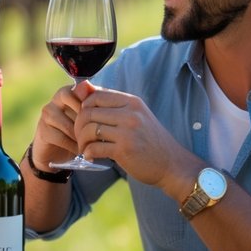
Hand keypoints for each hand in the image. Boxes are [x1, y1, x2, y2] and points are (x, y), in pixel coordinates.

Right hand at [29, 80, 95, 166]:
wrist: (55, 152)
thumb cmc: (76, 131)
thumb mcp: (86, 117)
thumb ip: (91, 103)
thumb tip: (89, 85)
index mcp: (67, 93)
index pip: (82, 90)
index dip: (92, 105)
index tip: (99, 118)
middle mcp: (55, 100)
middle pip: (74, 105)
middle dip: (85, 121)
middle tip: (93, 132)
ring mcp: (47, 115)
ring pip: (69, 125)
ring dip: (80, 136)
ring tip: (88, 143)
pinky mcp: (43, 131)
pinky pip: (62, 138)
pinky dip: (73, 146)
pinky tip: (79, 150)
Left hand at [75, 87, 192, 187]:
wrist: (172, 164)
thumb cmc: (149, 139)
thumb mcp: (134, 115)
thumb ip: (110, 103)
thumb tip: (81, 86)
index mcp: (131, 101)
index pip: (95, 95)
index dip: (83, 107)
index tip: (85, 120)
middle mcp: (130, 113)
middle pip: (88, 112)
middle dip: (78, 126)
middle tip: (80, 137)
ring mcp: (127, 131)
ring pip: (89, 129)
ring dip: (81, 141)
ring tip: (84, 148)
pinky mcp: (124, 150)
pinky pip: (94, 147)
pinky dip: (88, 153)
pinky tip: (90, 156)